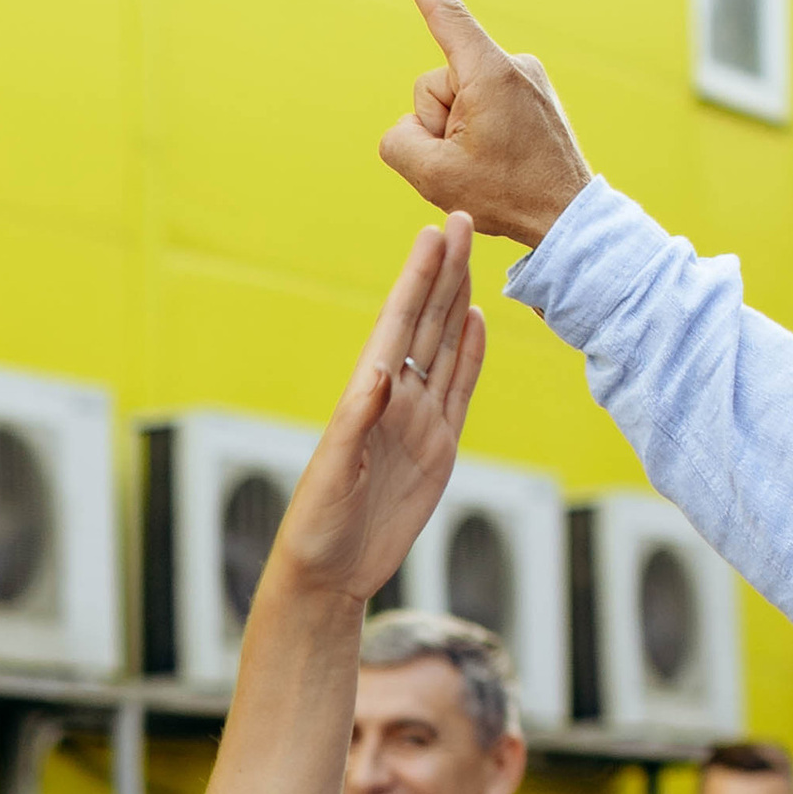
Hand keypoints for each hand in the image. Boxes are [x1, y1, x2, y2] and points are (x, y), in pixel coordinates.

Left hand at [267, 215, 485, 607]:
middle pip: (425, 323)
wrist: (330, 573)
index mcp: (366, 398)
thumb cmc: (317, 525)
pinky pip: (458, 390)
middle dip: (444, 272)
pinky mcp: (438, 448)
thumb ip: (356, 421)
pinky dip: (468, 354)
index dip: (416, 279)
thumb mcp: (333, 475)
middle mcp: (393, 400)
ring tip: (471, 254)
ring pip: (443, 347)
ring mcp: (418, 422)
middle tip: (462, 220)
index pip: (396, 325)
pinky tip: (475, 320)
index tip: (433, 233)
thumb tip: (380, 373)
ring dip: (457, 300)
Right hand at [379, 0, 592, 248]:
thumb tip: (408, 127)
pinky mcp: (532, 93)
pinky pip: (482, 105)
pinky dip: (479, 131)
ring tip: (489, 164)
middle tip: (468, 162)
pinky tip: (502, 158)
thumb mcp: (431, 177)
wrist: (566, 215)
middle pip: (436, 84)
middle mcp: (511, 63)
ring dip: (458, 133)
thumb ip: (398, 141)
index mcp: (488, 73)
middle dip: (436, 124)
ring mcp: (525, 77)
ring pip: (458, 99)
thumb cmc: (504, 196)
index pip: (443, 13)